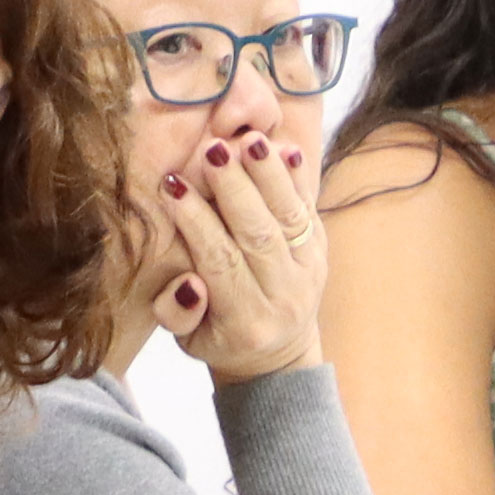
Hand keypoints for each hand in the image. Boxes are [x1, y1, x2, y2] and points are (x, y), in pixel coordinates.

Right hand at [159, 123, 330, 381]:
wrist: (277, 354)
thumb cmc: (218, 338)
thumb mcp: (189, 339)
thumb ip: (179, 314)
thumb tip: (190, 282)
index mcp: (246, 322)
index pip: (220, 261)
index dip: (196, 221)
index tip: (172, 184)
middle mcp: (285, 297)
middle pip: (259, 234)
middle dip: (236, 189)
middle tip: (213, 150)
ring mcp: (309, 272)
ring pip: (290, 218)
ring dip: (269, 175)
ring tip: (248, 141)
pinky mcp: (321, 252)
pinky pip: (310, 210)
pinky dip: (297, 178)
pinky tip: (283, 148)